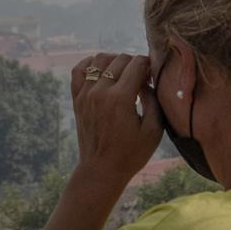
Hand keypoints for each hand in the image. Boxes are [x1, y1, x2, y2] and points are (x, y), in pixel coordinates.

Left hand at [69, 52, 161, 182]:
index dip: (149, 65)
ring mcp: (85, 94)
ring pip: (100, 59)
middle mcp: (100, 92)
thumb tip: (147, 80)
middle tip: (143, 79)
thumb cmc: (131, 154)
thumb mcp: (154, 130)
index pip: (137, 63)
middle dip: (136, 64)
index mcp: (120, 99)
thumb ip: (153, 99)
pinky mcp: (77, 99)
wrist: (101, 171)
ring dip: (116, 61)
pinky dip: (90, 64)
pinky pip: (79, 70)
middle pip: (121, 59)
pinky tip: (102, 70)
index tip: (153, 76)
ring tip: (125, 74)